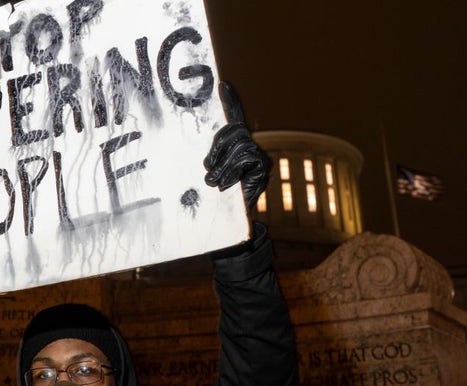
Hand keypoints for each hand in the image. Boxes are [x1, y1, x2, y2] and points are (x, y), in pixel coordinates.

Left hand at [204, 82, 270, 210]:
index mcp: (235, 146)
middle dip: (218, 147)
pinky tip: (226, 185)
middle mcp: (249, 146)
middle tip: (207, 167)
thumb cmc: (218, 197)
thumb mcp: (210, 175)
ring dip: (222, 165)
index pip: (234, 118)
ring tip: (213, 181)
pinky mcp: (264, 166)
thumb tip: (203, 160)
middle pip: (234, 131)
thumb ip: (210, 162)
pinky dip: (232, 171)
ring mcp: (259, 156)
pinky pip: (246, 157)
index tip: (224, 85)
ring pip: (239, 145)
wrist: (233, 220)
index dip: (231, 101)